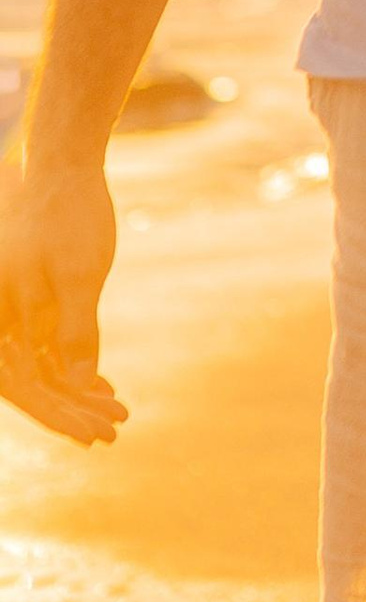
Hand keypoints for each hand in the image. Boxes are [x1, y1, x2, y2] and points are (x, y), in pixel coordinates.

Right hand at [0, 150, 127, 448]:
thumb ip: (74, 328)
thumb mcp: (77, 273)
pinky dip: (73, 367)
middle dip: (72, 410)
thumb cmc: (68, 215)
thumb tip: (78, 382)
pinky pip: (46, 349)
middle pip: (31, 383)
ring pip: (40, 369)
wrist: (64, 167)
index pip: (22, 386)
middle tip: (115, 430)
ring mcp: (11, 315)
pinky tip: (103, 384)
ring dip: (76, 392)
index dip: (59, 415)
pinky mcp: (28, 306)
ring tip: (118, 411)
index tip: (94, 435)